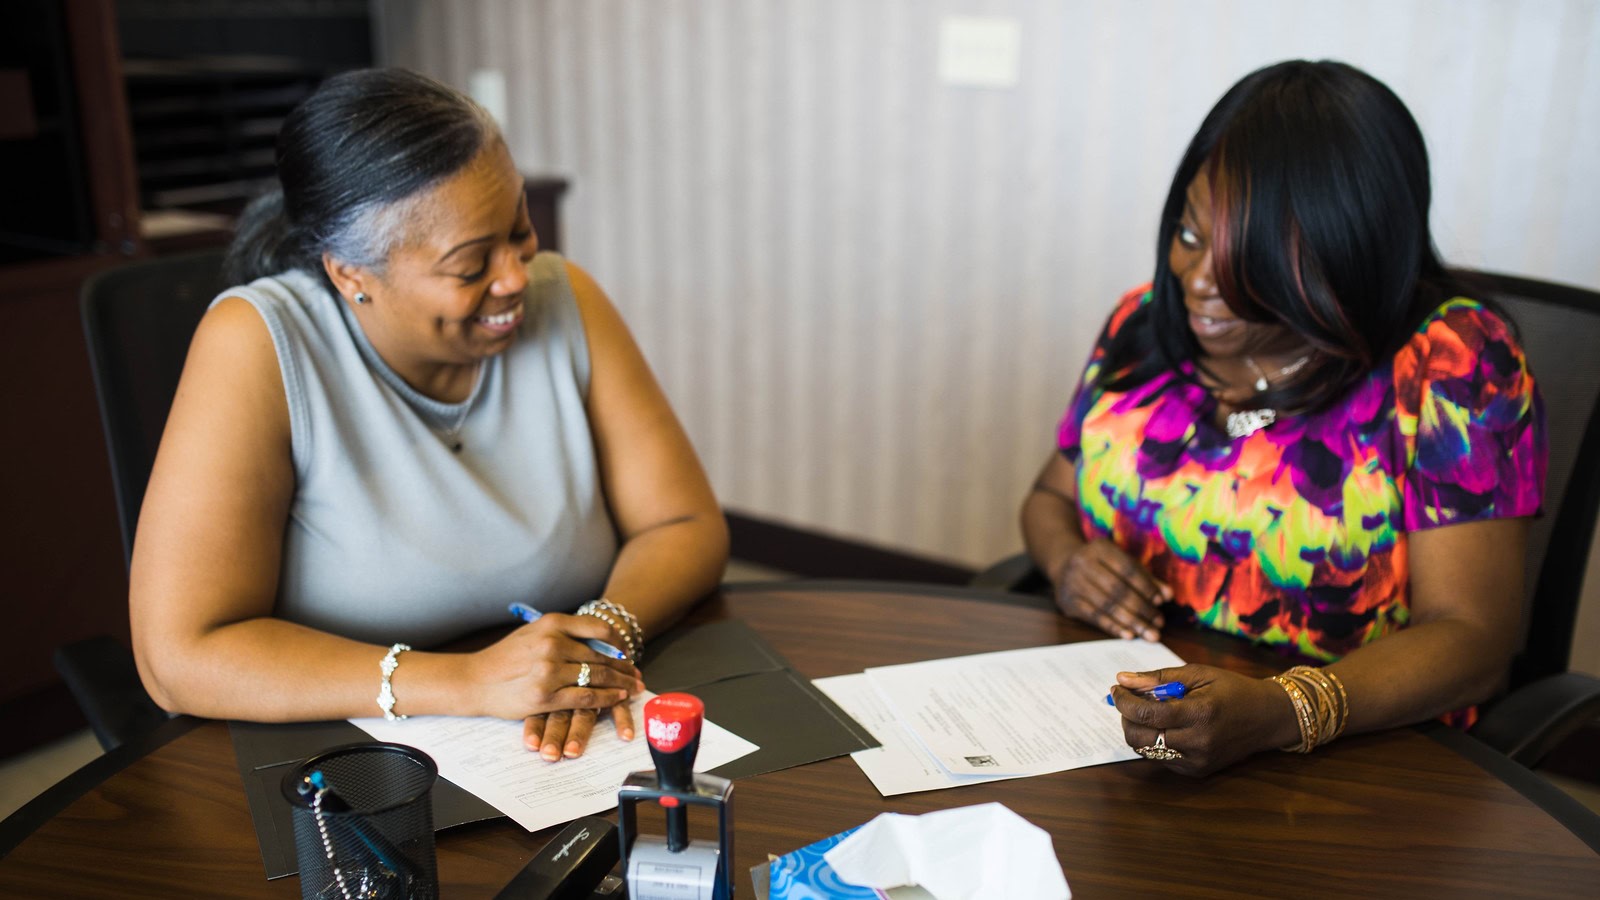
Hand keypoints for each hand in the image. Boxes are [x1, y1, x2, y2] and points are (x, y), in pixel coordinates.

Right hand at [469, 612, 644, 754]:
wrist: (475, 680)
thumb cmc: (505, 657)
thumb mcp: (532, 632)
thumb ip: (562, 632)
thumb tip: (599, 639)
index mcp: (551, 623)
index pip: (598, 628)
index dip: (619, 642)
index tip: (627, 653)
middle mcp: (552, 643)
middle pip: (601, 655)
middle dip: (624, 667)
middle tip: (638, 674)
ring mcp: (549, 671)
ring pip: (597, 676)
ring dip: (621, 683)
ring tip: (634, 688)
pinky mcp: (546, 697)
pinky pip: (587, 697)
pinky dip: (607, 699)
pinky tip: (617, 699)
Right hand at [1053, 539, 1171, 639]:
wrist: (1063, 564)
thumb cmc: (1102, 564)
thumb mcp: (1121, 562)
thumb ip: (1145, 577)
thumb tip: (1167, 595)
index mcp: (1100, 548)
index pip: (1127, 569)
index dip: (1146, 586)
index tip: (1161, 602)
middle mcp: (1083, 563)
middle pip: (1117, 589)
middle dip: (1141, 608)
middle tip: (1158, 623)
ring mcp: (1072, 583)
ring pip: (1106, 606)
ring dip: (1131, 622)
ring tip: (1149, 634)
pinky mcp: (1067, 601)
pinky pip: (1094, 617)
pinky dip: (1113, 627)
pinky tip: (1129, 635)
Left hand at [1107, 664, 1299, 775]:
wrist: (1268, 717)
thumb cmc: (1232, 689)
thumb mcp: (1198, 673)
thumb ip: (1158, 678)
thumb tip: (1123, 679)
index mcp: (1199, 714)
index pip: (1146, 714)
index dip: (1124, 701)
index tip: (1117, 688)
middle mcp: (1197, 742)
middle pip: (1139, 737)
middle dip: (1126, 717)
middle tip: (1129, 699)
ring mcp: (1197, 761)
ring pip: (1146, 751)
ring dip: (1137, 730)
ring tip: (1148, 711)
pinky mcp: (1196, 771)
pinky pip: (1160, 758)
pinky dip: (1153, 741)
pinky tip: (1165, 726)